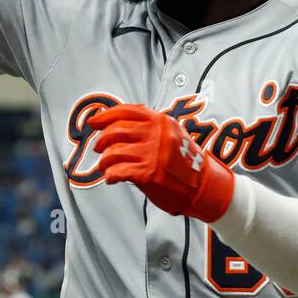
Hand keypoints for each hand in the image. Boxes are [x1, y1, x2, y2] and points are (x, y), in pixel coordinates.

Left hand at [88, 104, 234, 222]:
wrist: (204, 186)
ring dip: (104, 161)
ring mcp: (152, 153)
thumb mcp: (171, 134)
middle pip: (115, 131)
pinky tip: (111, 178)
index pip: (126, 111)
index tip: (93, 122)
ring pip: (113, 152)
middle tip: (98, 149)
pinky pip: (118, 171)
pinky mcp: (149, 173)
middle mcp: (156, 134)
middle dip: (101, 141)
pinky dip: (110, 175)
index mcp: (161, 121)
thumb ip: (150, 127)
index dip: (105, 116)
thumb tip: (117, 124)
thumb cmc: (184, 162)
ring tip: (105, 167)